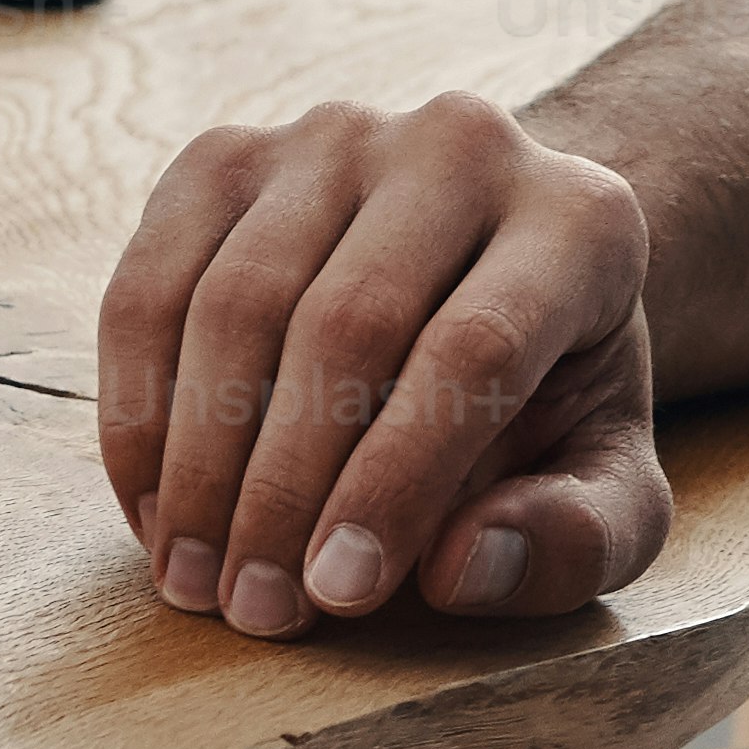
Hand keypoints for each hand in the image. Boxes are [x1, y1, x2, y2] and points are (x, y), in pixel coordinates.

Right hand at [95, 92, 672, 639]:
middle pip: (346, 323)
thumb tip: (460, 570)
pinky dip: (138, 410)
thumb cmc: (549, 402)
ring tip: (198, 580)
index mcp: (581, 221)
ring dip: (200, 464)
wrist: (483, 273)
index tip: (339, 595)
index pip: (472, 349)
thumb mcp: (610, 485)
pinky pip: (151, 285)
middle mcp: (460, 144)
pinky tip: (155, 511)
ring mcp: (334, 137)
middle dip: (285, 490)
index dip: (395, 482)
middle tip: (256, 612)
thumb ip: (577, 538)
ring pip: (236, 303)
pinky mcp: (227, 157)